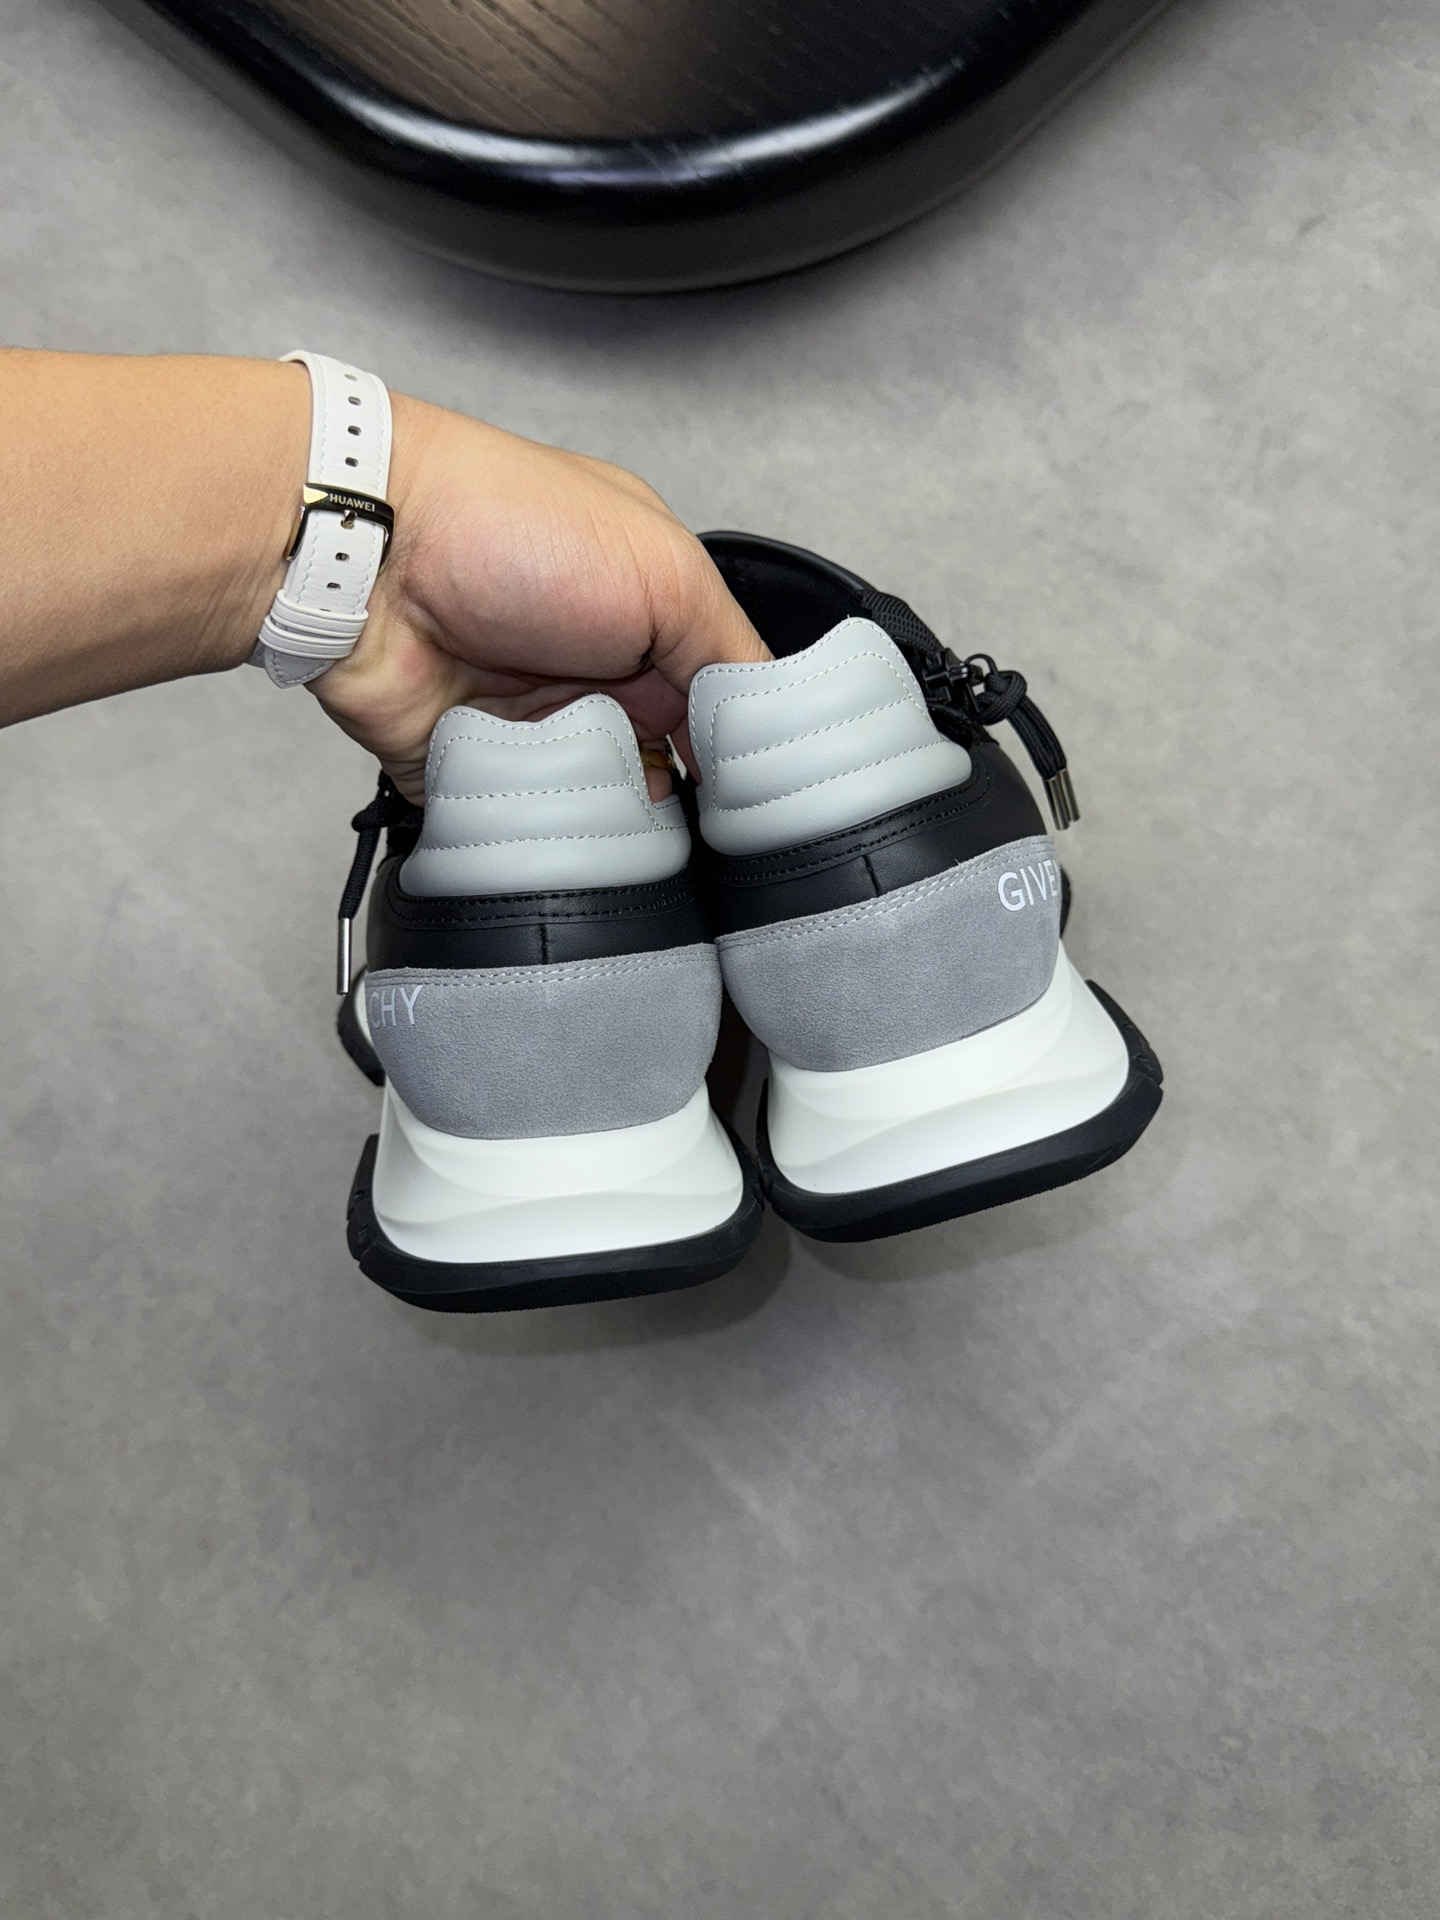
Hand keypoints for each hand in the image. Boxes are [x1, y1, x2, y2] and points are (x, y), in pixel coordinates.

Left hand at [310, 394, 768, 801]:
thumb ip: (729, 652)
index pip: (716, 702)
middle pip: (664, 768)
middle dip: (677, 795)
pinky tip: (552, 820)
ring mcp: (532, 723)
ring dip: (608, 814)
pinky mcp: (472, 769)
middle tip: (684, 805)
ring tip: (610, 804)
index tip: (758, 794)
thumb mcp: (665, 570)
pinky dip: (535, 831)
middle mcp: (594, 671)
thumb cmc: (506, 527)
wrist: (369, 555)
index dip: (738, 748)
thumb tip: (768, 723)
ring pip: (598, 809)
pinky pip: (519, 828)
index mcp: (647, 614)